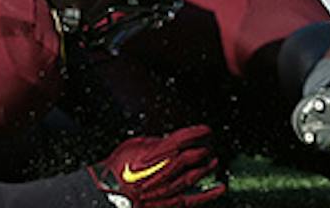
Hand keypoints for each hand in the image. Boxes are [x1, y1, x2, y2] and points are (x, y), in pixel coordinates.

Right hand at [91, 125, 224, 207]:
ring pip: (194, 176)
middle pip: (193, 156)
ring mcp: (169, 188)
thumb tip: (173, 141)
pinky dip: (208, 195)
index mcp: (159, 152)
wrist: (109, 192)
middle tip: (210, 146)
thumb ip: (157, 143)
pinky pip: (193, 199)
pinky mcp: (169, 204)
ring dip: (206, 168)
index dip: (199, 132)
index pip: (185, 138)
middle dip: (204, 150)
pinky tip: (220, 189)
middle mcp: (167, 169)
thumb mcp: (135, 146)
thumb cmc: (118, 168)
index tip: (206, 130)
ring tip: (214, 162)